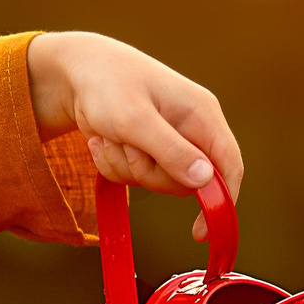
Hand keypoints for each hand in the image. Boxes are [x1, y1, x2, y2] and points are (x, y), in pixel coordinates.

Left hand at [25, 31, 243, 241]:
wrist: (75, 72)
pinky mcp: (145, 149)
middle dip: (149, 172)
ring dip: (125, 166)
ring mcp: (168, 140)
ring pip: (156, 181)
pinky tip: (102, 138)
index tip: (201, 231)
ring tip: (110, 135)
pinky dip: (113, 164)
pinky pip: (134, 177)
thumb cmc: (107, 84)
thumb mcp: (136, 119)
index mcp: (202, 114)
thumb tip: (205, 181)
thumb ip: (171, 151)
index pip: (229, 165)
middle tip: (126, 144)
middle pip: (186, 182)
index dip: (221, 201)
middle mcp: (191, 129)